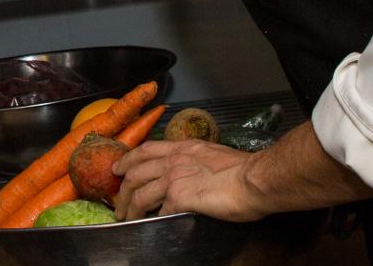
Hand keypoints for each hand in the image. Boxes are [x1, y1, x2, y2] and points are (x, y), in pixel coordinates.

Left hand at [114, 139, 268, 222]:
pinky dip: (153, 219)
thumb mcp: (213, 154)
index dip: (129, 159)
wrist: (254, 179)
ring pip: (139, 193)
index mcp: (183, 147)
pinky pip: (159, 211)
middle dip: (122, 188)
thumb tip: (192, 173)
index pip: (146, 150)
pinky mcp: (179, 197)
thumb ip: (196, 161)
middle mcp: (174, 159)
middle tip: (117, 200)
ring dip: (129, 207)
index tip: (119, 167)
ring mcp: (174, 177)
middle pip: (135, 172)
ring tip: (126, 217)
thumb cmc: (243, 169)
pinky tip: (152, 225)